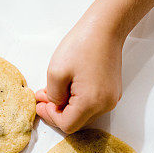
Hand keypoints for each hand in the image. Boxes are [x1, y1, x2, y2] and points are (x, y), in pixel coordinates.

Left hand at [36, 13, 125, 133]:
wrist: (106, 27)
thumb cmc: (82, 45)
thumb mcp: (56, 72)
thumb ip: (52, 96)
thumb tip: (54, 105)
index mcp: (91, 102)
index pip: (67, 125)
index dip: (50, 116)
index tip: (40, 104)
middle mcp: (105, 105)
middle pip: (76, 122)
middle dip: (57, 111)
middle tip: (44, 96)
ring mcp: (111, 98)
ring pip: (83, 114)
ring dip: (66, 106)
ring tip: (54, 89)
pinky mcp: (112, 91)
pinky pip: (91, 104)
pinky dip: (77, 100)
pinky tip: (68, 86)